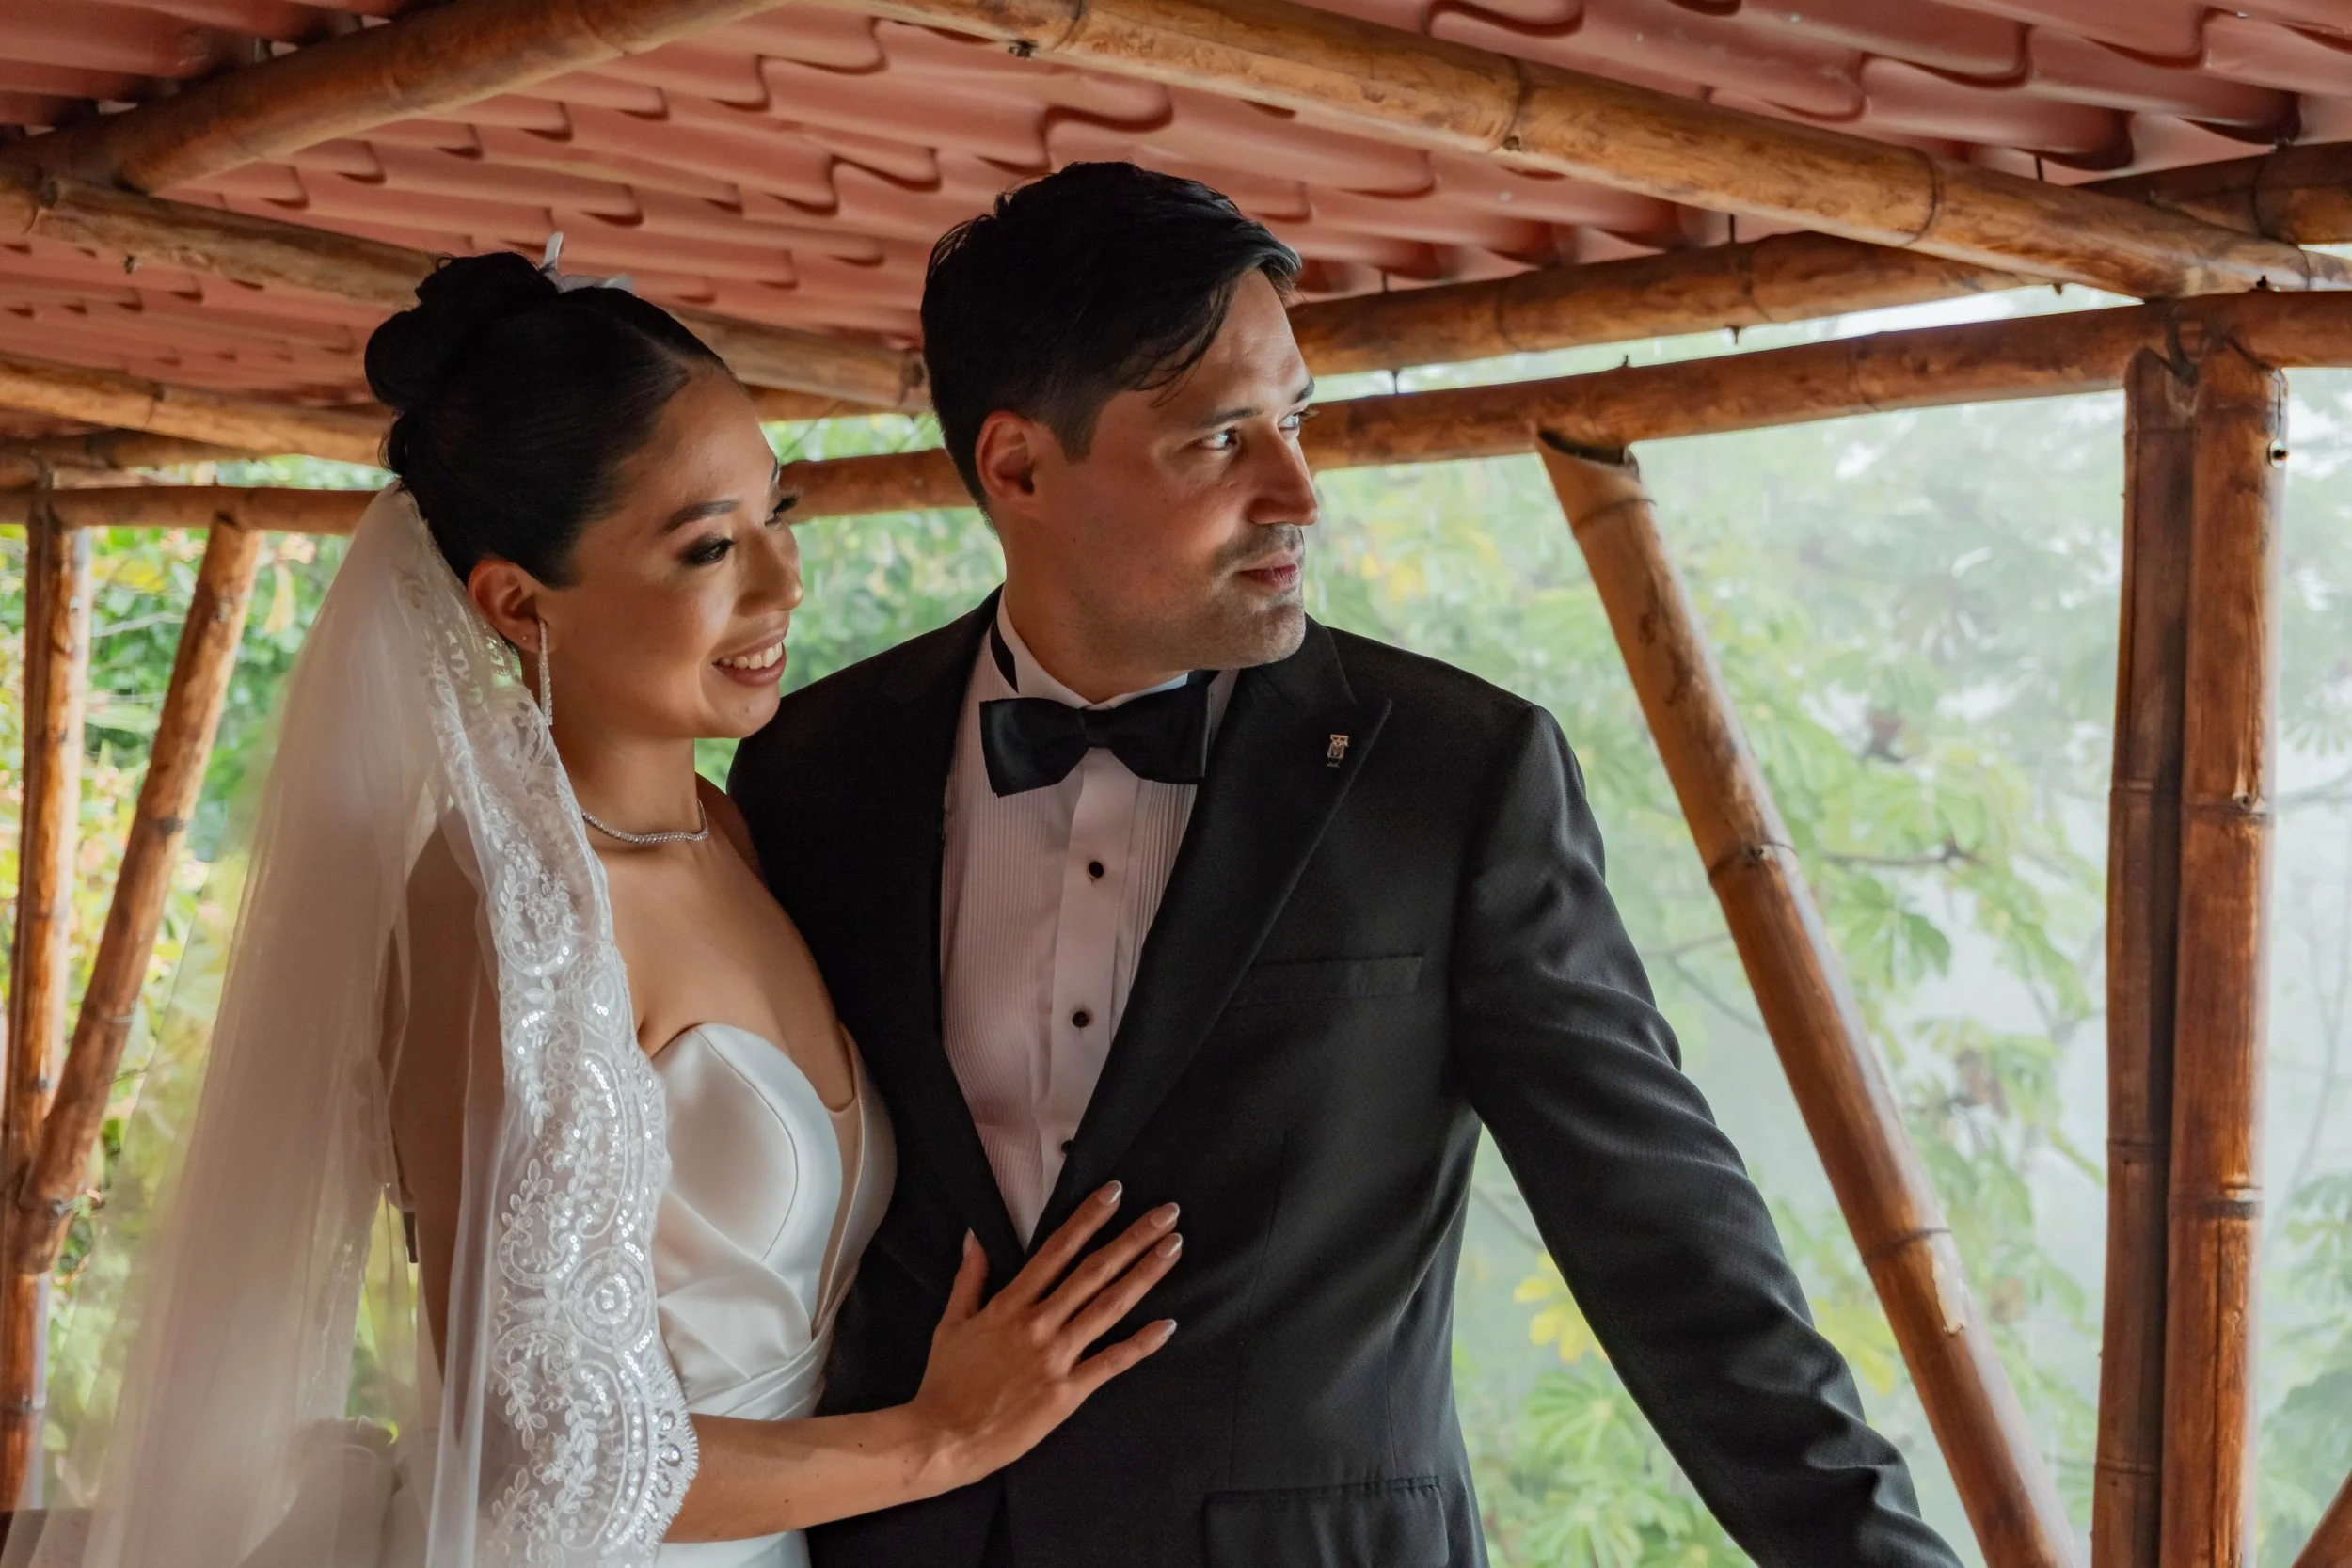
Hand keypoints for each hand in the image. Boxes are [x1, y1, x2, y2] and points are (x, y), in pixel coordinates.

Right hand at [906, 1183, 1179, 1482]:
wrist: (942, 1439)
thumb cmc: (945, 1383)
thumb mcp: (951, 1323)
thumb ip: (970, 1278)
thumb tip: (975, 1236)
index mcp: (1010, 1305)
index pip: (1057, 1250)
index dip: (1089, 1218)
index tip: (1114, 1193)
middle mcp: (1038, 1324)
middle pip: (1094, 1271)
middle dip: (1133, 1238)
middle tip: (1166, 1213)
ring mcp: (1055, 1357)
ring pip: (1109, 1307)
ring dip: (1144, 1275)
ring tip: (1173, 1249)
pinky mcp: (1067, 1393)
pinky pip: (1111, 1362)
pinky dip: (1142, 1343)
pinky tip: (1167, 1324)